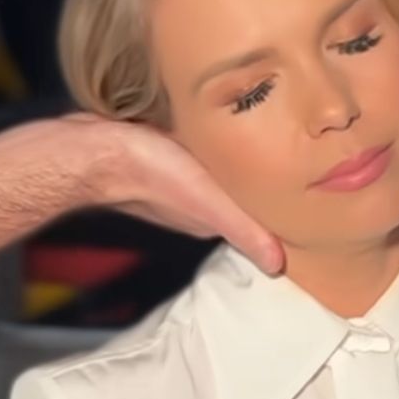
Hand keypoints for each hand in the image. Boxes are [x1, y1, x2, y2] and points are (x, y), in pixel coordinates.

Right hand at [59, 112, 284, 276]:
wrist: (97, 150)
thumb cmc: (153, 174)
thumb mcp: (211, 203)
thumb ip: (245, 230)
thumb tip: (278, 266)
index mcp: (209, 221)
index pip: (251, 221)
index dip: (275, 212)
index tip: (301, 201)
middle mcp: (193, 205)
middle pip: (235, 198)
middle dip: (259, 187)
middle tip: (292, 166)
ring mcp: (175, 180)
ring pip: (216, 176)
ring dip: (235, 167)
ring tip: (266, 146)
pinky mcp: (160, 152)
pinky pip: (195, 153)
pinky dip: (210, 148)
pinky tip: (222, 133)